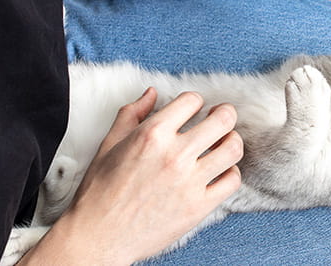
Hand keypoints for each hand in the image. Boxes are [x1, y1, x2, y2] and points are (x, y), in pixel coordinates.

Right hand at [21, 88, 242, 264]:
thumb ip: (132, 114)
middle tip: (220, 117)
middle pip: (223, 119)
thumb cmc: (100, 192)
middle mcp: (174, 155)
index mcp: (151, 135)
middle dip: (224, 114)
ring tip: (224, 142)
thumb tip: (152, 93)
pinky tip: (220, 171)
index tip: (194, 108)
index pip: (192, 100)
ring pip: (233, 149)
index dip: (195, 101)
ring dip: (231, 141)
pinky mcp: (198, 207)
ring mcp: (189, 182)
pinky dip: (230, 173)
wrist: (98, 236)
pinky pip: (232, 181)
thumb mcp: (109, 144)